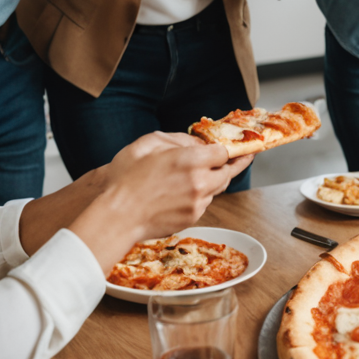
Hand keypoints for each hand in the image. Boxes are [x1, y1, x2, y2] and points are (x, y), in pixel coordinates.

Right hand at [72, 131, 248, 271]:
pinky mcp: (191, 219)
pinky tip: (183, 191)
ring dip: (213, 181)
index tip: (231, 147)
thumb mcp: (148, 144)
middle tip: (241, 158)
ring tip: (202, 174)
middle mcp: (200, 184)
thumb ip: (177, 139)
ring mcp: (197, 204)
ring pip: (216, 190)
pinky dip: (200, 196)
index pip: (223, 153)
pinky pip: (204, 204)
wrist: (117, 217)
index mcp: (191, 161)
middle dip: (230, 165)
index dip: (224, 149)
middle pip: (227, 173)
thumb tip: (198, 143)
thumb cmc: (126, 179)